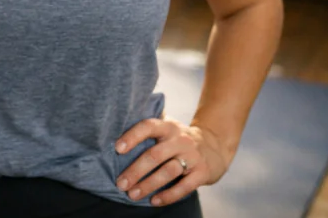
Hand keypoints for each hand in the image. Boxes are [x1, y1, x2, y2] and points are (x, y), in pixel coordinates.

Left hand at [114, 117, 230, 206]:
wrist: (214, 146)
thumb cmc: (178, 139)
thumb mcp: (166, 127)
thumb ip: (147, 128)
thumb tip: (113, 132)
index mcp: (167, 126)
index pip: (148, 126)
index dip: (132, 136)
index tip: (117, 149)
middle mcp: (180, 139)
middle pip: (155, 155)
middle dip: (135, 171)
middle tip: (120, 183)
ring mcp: (193, 156)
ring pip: (168, 171)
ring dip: (148, 184)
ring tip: (132, 195)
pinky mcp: (202, 172)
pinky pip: (185, 186)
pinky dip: (168, 195)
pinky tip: (154, 201)